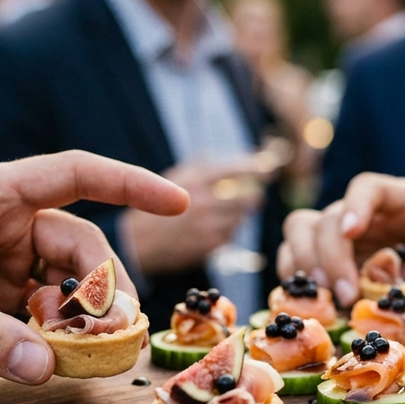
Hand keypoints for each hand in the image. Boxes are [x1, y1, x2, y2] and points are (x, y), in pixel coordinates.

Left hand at [0, 151, 188, 383]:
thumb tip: (44, 369)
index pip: (75, 174)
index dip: (130, 183)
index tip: (179, 202)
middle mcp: (5, 222)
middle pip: (81, 247)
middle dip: (102, 289)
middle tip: (115, 335)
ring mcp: (3, 261)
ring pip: (69, 284)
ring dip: (82, 318)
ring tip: (85, 354)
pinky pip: (45, 313)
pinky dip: (56, 336)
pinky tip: (52, 358)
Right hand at [124, 157, 271, 275]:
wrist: (134, 244)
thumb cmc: (154, 204)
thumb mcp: (172, 177)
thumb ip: (200, 166)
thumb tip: (227, 157)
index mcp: (196, 179)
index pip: (237, 169)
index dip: (256, 167)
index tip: (270, 168)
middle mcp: (205, 201)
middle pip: (247, 196)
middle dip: (252, 196)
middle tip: (253, 196)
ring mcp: (208, 225)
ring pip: (241, 218)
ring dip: (238, 215)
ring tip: (219, 215)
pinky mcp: (209, 246)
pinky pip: (230, 236)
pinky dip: (226, 232)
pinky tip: (210, 230)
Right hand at [277, 173, 404, 306]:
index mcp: (400, 199)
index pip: (368, 187)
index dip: (356, 205)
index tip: (352, 232)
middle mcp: (363, 211)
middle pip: (329, 218)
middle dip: (331, 256)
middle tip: (347, 295)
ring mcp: (338, 232)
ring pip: (300, 229)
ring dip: (306, 263)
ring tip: (327, 298)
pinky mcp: (323, 255)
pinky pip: (292, 255)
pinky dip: (294, 278)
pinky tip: (314, 301)